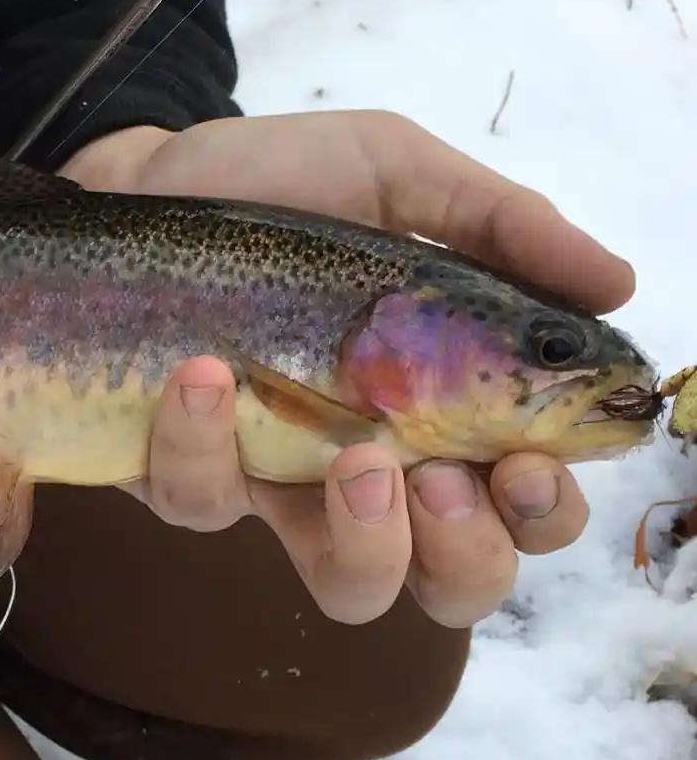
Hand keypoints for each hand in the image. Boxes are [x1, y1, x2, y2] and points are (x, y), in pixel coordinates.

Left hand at [62, 113, 636, 628]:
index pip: (522, 497)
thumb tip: (618, 282)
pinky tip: (208, 371)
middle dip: (467, 553)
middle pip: (456, 580)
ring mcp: (275, 476)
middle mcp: (371, 459)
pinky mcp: (186, 471)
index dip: (542, 509)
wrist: (141, 172)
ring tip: (354, 455)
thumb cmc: (275, 182)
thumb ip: (499, 223)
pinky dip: (208, 444)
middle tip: (442, 477)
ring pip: (349, 587)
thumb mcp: (392, 173)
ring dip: (368, 541)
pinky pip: (203, 506)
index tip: (524, 463)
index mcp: (440, 401)